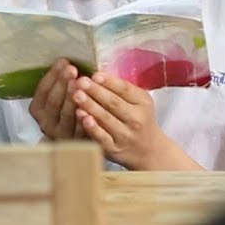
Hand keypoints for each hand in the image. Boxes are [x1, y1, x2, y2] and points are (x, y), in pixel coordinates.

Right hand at [28, 59, 80, 139]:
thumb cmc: (66, 110)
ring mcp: (61, 134)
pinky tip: (92, 105)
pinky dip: (86, 117)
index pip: (43, 91)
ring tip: (83, 83)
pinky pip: (81, 128)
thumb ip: (60, 83)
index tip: (64, 61)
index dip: (53, 75)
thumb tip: (68, 60)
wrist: (71, 140)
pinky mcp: (76, 142)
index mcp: (37, 110)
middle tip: (72, 69)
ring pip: (67, 114)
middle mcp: (46, 123)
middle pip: (54, 102)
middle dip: (63, 83)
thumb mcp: (57, 97)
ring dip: (74, 97)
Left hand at [71, 73, 198, 169]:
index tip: (94, 74)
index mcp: (142, 103)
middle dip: (95, 91)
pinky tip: (81, 116)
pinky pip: (101, 137)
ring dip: (90, 106)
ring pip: (105, 119)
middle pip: (113, 103)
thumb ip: (121, 89)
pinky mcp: (114, 149)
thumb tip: (96, 73)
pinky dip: (91, 127)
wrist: (148, 150)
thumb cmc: (138, 119)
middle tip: (80, 81)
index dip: (109, 82)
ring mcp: (125, 135)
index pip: (125, 89)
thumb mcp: (138, 101)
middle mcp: (136, 119)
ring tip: (76, 95)